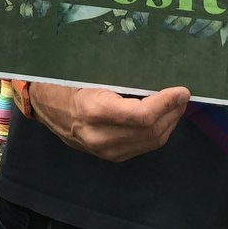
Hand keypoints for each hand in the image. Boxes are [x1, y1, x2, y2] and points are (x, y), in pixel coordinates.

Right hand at [28, 82, 190, 161]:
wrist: (44, 106)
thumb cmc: (66, 80)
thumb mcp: (89, 72)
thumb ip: (122, 77)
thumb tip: (157, 75)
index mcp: (95, 110)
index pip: (143, 116)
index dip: (167, 104)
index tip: (181, 90)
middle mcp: (101, 136)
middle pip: (151, 131)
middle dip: (173, 112)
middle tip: (184, 96)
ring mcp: (105, 151)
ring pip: (150, 142)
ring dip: (169, 123)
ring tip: (177, 105)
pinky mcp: (110, 156)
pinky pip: (142, 146)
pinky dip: (158, 132)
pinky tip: (162, 118)